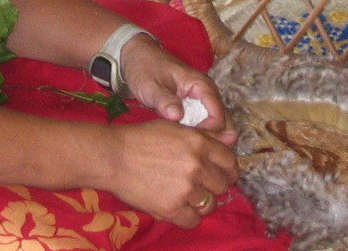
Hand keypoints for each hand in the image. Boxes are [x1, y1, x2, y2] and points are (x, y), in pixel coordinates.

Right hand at [104, 119, 239, 227]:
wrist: (114, 157)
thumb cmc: (143, 138)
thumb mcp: (176, 127)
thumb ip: (205, 135)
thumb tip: (233, 138)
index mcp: (200, 143)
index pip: (230, 161)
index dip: (229, 170)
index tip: (223, 175)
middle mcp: (197, 166)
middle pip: (223, 185)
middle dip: (215, 187)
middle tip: (203, 187)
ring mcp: (185, 189)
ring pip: (210, 204)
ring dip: (202, 203)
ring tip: (190, 199)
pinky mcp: (172, 208)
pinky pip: (193, 221)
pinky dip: (189, 217)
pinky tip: (180, 210)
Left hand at [122, 37, 236, 146]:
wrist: (137, 57)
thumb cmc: (144, 69)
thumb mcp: (151, 86)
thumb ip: (165, 100)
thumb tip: (178, 117)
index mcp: (201, 85)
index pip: (218, 115)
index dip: (209, 134)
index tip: (191, 145)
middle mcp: (207, 93)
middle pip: (225, 122)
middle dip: (216, 141)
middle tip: (195, 155)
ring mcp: (203, 100)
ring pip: (219, 126)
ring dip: (210, 141)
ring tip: (191, 154)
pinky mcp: (195, 107)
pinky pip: (207, 125)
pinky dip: (202, 137)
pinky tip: (188, 148)